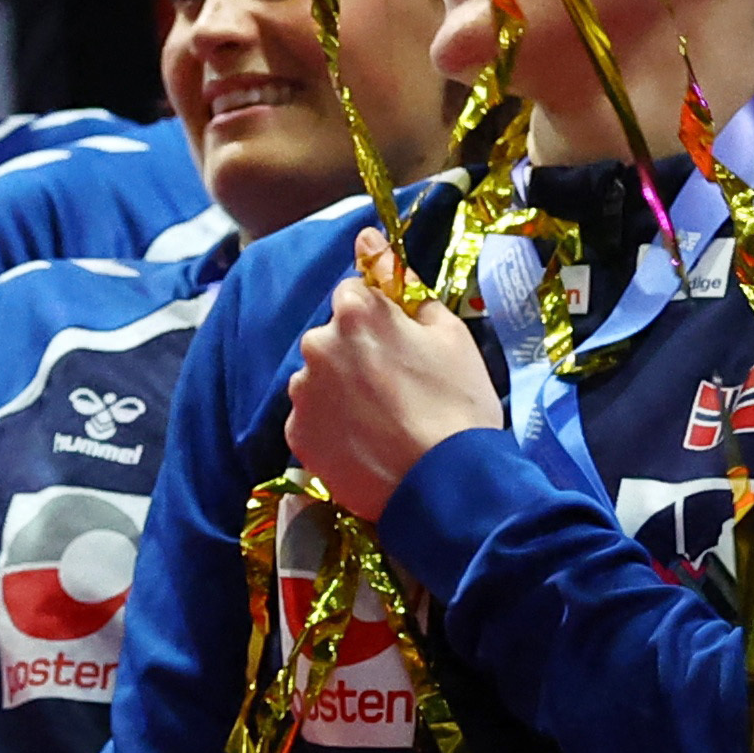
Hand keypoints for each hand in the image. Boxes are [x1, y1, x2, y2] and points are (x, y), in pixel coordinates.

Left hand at [287, 226, 501, 520]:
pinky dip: (331, 426)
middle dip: (354, 352)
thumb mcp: (452, 337)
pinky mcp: (297, 435)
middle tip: (392, 385)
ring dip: (339, 390)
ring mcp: (302, 392)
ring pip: (318, 380)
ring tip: (378, 420)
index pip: (353, 292)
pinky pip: (313, 419)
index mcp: (355, 312)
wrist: (443, 484)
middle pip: (331, 338)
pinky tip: (363, 443)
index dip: (375, 314)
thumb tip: (388, 268)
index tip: (395, 337)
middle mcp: (317, 345)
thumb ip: (413, 297)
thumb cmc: (457, 402)